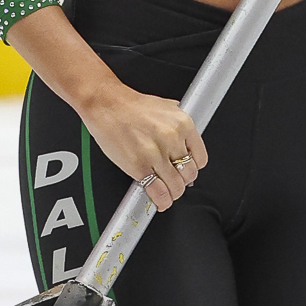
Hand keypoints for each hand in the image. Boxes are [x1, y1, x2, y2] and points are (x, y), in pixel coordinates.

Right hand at [84, 80, 207, 214]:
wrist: (106, 104)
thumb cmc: (130, 106)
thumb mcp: (166, 108)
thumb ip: (179, 126)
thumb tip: (187, 143)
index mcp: (182, 124)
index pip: (200, 158)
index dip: (193, 168)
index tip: (187, 171)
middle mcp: (172, 138)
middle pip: (189, 174)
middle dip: (183, 181)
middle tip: (175, 181)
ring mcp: (156, 154)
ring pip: (176, 186)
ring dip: (173, 193)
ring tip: (167, 192)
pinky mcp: (139, 166)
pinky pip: (158, 191)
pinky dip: (162, 201)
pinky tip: (161, 201)